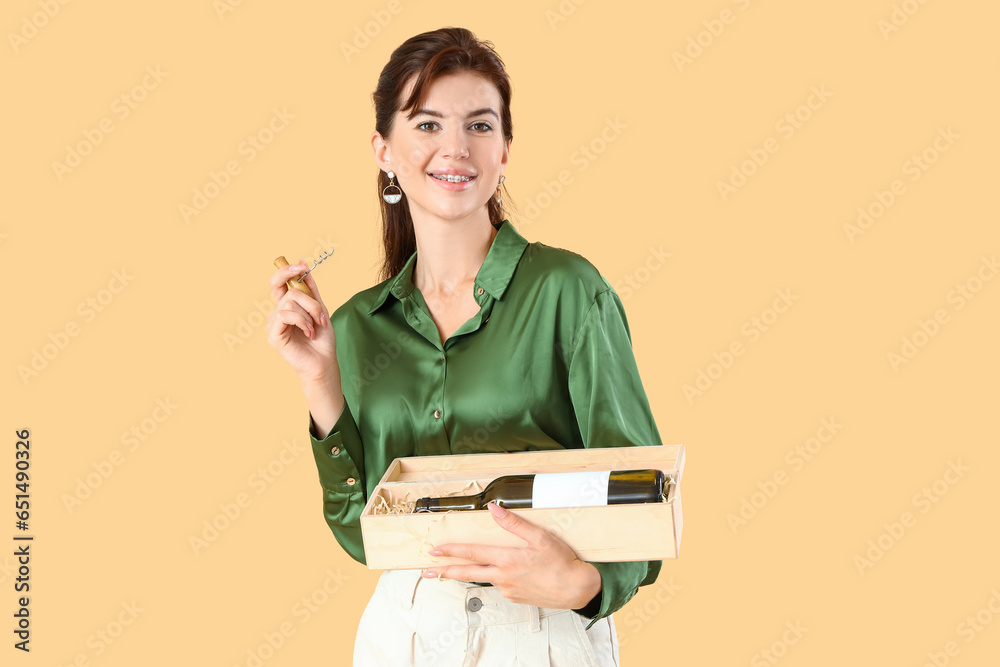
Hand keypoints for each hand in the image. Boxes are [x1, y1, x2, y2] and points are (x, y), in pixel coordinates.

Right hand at [265, 258, 335, 381]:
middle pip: (286, 289)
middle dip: (308, 298)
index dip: (286, 271)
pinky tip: (309, 332)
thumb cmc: (322, 340)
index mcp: (287, 307)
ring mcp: (273, 324)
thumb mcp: (320, 308)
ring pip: (290, 302)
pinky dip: (302, 321)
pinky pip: (285, 315)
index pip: (279, 283)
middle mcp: (277, 314)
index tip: (301, 266)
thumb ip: (310, 288)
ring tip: (315, 327)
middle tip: (320, 313)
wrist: (324, 362)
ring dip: (310, 313)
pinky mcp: (272, 335)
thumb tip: (302, 262)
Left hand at [422, 502, 601, 609]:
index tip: (436, 551)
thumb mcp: (539, 537)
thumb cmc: (561, 563)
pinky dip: (493, 578)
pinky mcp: (515, 597)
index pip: (472, 553)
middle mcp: (503, 577)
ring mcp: (508, 589)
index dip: (452, 551)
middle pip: (467, 573)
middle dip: (445, 571)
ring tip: (452, 571)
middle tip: (428, 571)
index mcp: (506, 559)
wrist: (576, 589)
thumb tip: (495, 509)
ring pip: (482, 579)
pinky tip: (499, 573)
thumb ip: (514, 523)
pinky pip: (499, 585)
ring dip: (466, 575)